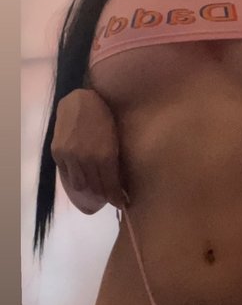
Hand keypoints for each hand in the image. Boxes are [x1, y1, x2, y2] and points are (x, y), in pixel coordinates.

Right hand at [51, 88, 127, 210]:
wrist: (80, 101)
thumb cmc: (104, 118)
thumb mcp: (114, 140)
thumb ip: (114, 163)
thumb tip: (119, 184)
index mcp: (105, 156)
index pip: (111, 187)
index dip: (117, 198)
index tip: (122, 203)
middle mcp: (86, 158)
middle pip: (96, 189)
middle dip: (105, 195)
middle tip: (110, 196)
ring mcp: (70, 156)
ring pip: (80, 185)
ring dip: (89, 188)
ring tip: (95, 185)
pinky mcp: (57, 152)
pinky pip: (66, 174)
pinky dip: (75, 176)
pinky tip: (81, 173)